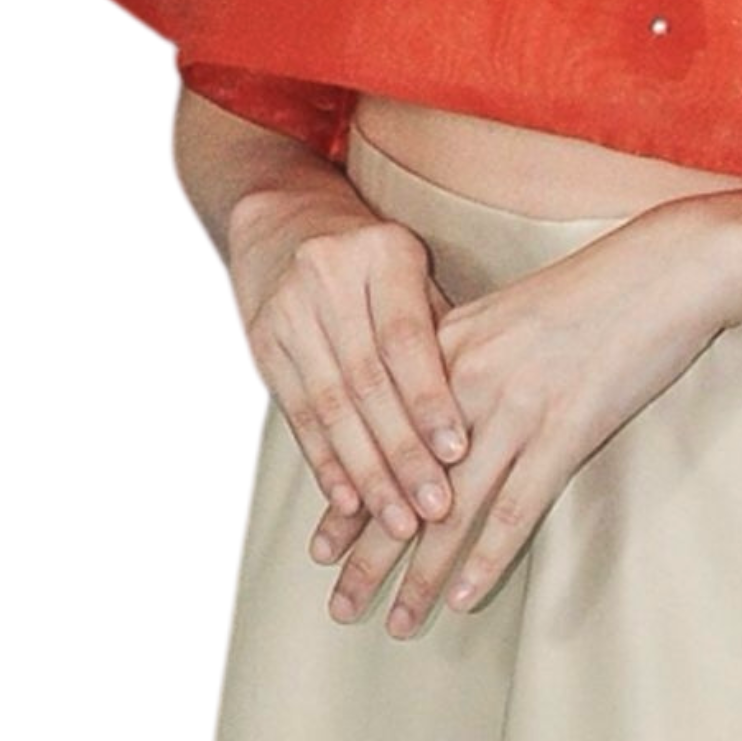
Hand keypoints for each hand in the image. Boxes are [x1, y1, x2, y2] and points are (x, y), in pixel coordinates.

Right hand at [229, 187, 471, 546]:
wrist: (285, 220)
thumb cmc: (375, 257)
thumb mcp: (414, 269)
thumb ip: (440, 329)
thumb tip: (479, 410)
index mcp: (380, 253)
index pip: (404, 338)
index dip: (429, 399)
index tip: (456, 454)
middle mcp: (327, 278)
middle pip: (366, 381)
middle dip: (400, 452)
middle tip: (432, 508)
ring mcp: (287, 311)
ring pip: (329, 405)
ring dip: (364, 472)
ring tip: (396, 520)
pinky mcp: (261, 344)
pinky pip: (297, 412)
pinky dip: (325, 461)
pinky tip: (348, 502)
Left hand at [315, 194, 732, 637]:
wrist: (666, 266)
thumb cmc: (594, 287)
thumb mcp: (510, 312)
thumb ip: (466, 357)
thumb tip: (434, 411)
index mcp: (451, 344)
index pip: (381, 436)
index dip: (349, 496)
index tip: (322, 546)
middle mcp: (471, 378)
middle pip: (405, 480)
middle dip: (368, 551)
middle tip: (340, 605)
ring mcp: (519, 405)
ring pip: (453, 508)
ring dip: (420, 575)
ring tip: (396, 623)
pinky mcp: (568, 428)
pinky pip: (517, 508)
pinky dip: (487, 558)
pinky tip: (464, 598)